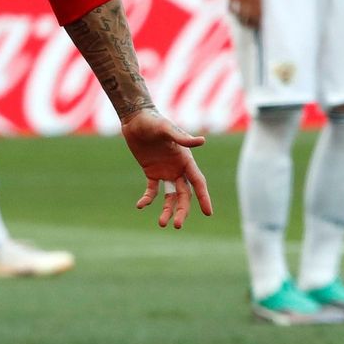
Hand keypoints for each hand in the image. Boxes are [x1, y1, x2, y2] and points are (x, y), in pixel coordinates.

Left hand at [123, 109, 210, 227]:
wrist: (136, 118)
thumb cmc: (153, 121)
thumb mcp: (166, 129)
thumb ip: (182, 138)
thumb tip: (202, 141)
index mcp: (186, 159)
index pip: (198, 182)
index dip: (203, 197)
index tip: (208, 213)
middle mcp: (178, 168)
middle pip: (184, 195)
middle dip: (182, 210)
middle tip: (176, 225)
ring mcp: (165, 171)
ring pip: (170, 196)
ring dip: (167, 210)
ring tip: (162, 224)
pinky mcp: (151, 172)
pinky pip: (152, 190)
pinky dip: (147, 199)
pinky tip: (141, 205)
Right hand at [225, 0, 261, 26]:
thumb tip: (256, 10)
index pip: (259, 14)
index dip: (258, 22)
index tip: (257, 27)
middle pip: (250, 16)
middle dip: (250, 23)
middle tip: (250, 27)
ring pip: (240, 13)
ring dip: (241, 19)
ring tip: (242, 22)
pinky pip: (231, 6)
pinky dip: (232, 11)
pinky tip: (234, 12)